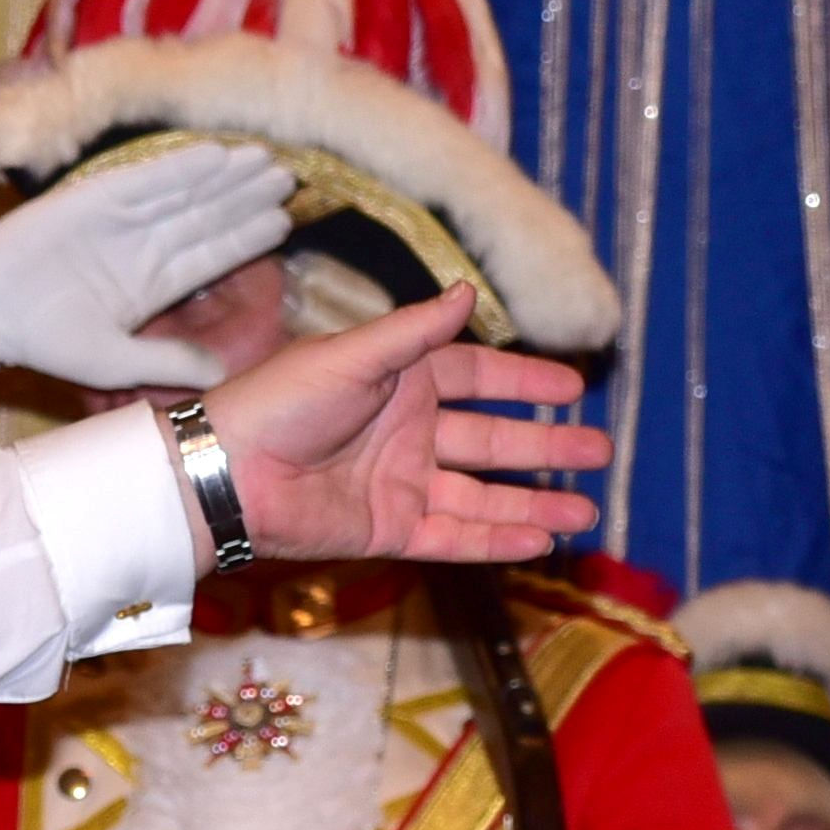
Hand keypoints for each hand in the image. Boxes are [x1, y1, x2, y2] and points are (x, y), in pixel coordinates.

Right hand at [0, 143, 299, 389]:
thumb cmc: (44, 340)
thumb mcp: (114, 360)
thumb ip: (169, 362)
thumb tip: (221, 374)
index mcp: (152, 283)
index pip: (212, 254)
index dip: (248, 237)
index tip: (284, 220)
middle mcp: (143, 246)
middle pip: (207, 217)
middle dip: (246, 197)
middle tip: (287, 175)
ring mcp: (121, 220)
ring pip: (185, 193)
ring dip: (224, 177)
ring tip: (265, 160)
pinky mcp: (93, 197)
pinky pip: (145, 179)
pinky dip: (179, 167)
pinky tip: (215, 156)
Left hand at [194, 291, 609, 565]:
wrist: (228, 473)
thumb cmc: (282, 402)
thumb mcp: (355, 355)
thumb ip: (415, 331)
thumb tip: (468, 290)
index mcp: (400, 381)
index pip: (477, 376)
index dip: (524, 381)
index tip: (574, 386)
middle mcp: (407, 432)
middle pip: (492, 439)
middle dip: (546, 447)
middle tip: (600, 451)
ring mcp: (400, 484)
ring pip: (482, 494)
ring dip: (533, 501)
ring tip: (587, 508)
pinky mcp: (388, 530)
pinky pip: (454, 537)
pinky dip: (497, 539)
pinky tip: (540, 538)